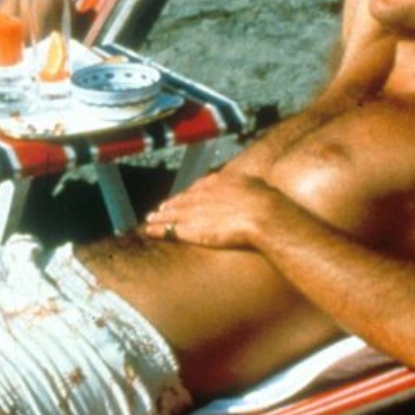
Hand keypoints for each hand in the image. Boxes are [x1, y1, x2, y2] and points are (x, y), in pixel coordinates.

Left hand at [140, 172, 282, 248]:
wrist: (261, 214)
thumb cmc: (265, 201)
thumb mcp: (254, 185)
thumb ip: (246, 186)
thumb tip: (250, 186)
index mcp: (217, 182)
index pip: (197, 188)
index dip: (189, 194)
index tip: (183, 197)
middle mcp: (201, 195)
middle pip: (181, 200)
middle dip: (170, 204)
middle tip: (159, 209)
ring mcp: (193, 211)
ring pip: (171, 213)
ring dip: (159, 217)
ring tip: (151, 219)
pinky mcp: (190, 228)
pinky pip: (168, 229)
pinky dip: (157, 230)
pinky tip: (149, 231)